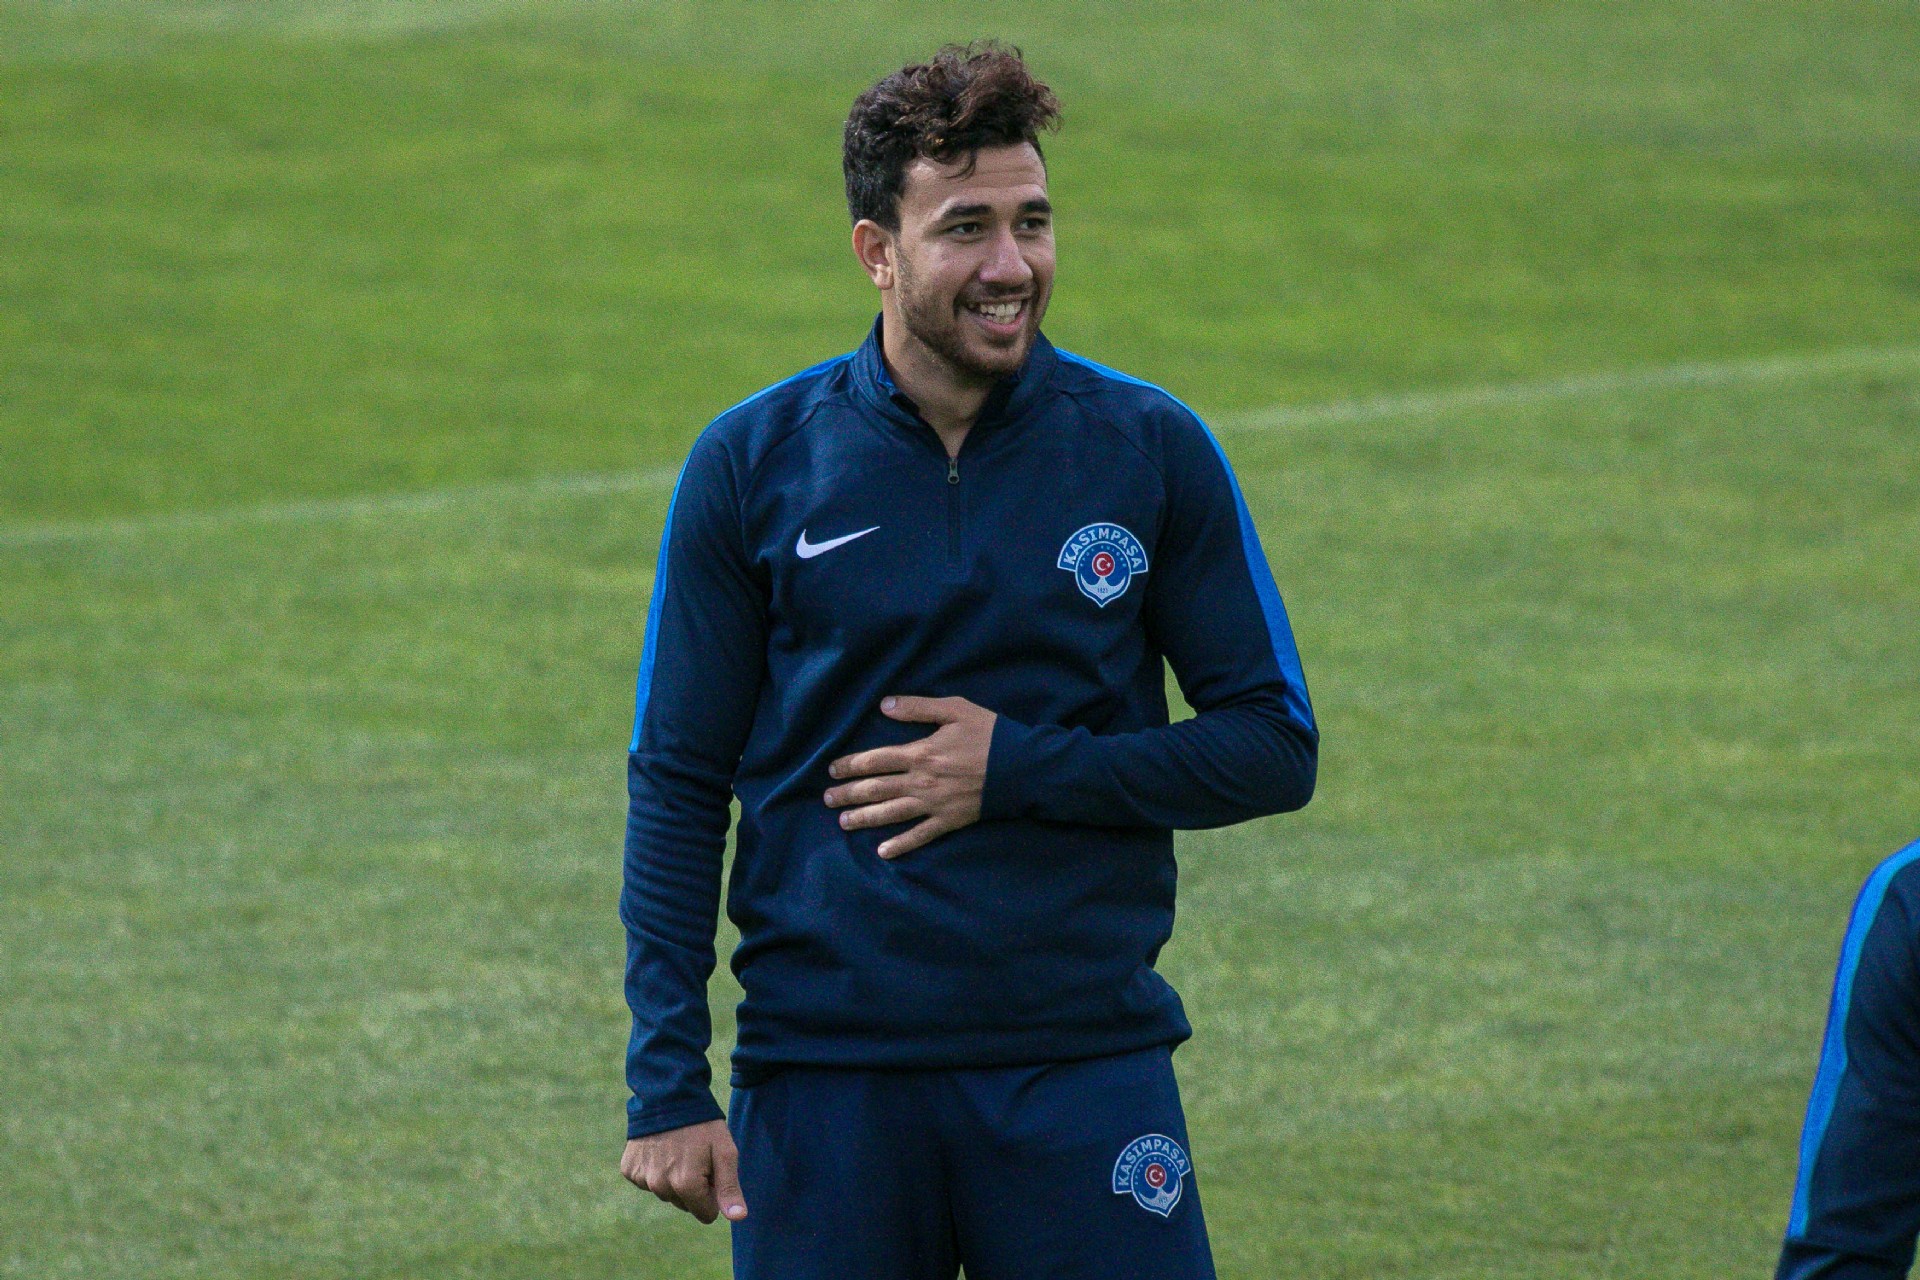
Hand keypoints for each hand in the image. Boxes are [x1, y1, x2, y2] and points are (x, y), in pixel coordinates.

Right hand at [620, 1118, 746, 1223]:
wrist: (667, 1095)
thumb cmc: (702, 1124)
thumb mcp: (724, 1152)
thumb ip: (729, 1188)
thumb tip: (738, 1217)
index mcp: (686, 1185)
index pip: (706, 1214)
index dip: (712, 1192)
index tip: (711, 1169)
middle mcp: (661, 1186)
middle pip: (685, 1204)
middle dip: (693, 1186)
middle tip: (695, 1156)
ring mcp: (642, 1178)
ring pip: (665, 1193)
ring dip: (673, 1178)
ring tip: (678, 1150)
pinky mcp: (629, 1169)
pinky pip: (646, 1181)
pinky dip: (654, 1169)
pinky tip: (660, 1149)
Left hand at [825, 695, 996, 858]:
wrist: (1025, 768)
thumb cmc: (991, 735)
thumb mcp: (956, 710)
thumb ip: (919, 708)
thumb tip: (885, 705)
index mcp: (920, 754)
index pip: (875, 760)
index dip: (850, 765)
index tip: (832, 769)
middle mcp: (921, 782)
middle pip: (876, 789)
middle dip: (848, 794)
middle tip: (827, 799)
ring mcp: (934, 805)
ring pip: (891, 814)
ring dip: (864, 818)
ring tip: (843, 822)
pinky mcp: (950, 821)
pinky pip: (920, 836)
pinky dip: (901, 845)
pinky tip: (883, 852)